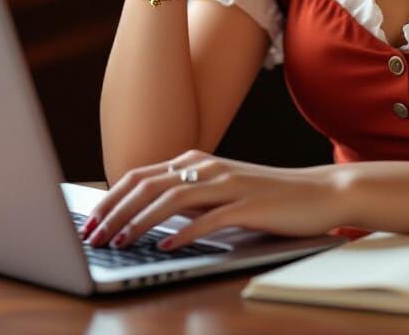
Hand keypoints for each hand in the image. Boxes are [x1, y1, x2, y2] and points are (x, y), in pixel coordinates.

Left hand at [80, 151, 348, 250]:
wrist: (319, 192)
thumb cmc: (268, 197)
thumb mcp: (221, 192)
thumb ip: (188, 198)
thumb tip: (147, 215)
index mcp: (198, 161)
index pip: (141, 176)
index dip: (110, 199)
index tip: (89, 222)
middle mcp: (209, 167)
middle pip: (148, 184)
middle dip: (114, 211)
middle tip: (92, 237)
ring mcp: (228, 184)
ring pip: (172, 198)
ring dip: (139, 222)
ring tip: (118, 243)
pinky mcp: (248, 205)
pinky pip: (210, 219)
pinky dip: (184, 232)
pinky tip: (166, 247)